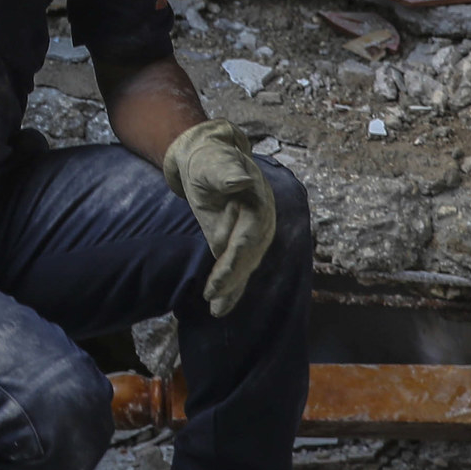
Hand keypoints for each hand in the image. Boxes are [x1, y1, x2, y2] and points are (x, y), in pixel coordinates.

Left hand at [162, 120, 276, 317]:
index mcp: (258, 204)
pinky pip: (238, 269)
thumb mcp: (214, 162)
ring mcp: (253, 237)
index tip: (221, 275)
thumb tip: (240, 180)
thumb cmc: (210, 160)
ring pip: (244, 267)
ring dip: (231, 289)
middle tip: (212, 296)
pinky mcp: (240, 244)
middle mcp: (261, 224)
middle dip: (231, 278)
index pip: (248, 237)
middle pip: (247, 257)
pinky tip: (220, 308)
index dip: (235, 257)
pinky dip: (231, 289)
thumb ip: (226, 172)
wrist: (209, 160)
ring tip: (217, 310)